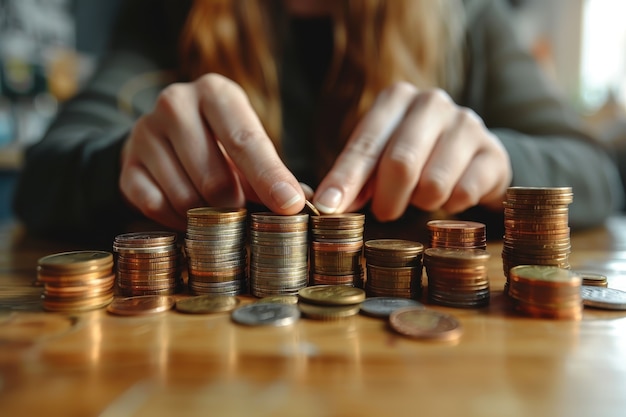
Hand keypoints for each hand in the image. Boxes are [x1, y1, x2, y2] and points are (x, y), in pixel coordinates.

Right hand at [119, 73, 304, 229]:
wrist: (160, 136)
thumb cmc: (217, 141)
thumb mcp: (245, 143)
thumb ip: (271, 171)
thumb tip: (301, 202)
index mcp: (214, 93)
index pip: (246, 140)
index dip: (270, 177)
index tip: (291, 206)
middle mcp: (175, 104)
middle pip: (215, 178)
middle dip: (235, 207)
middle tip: (243, 214)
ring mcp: (145, 133)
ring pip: (185, 198)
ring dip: (206, 217)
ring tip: (215, 212)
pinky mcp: (126, 165)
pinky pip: (157, 208)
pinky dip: (178, 221)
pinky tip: (187, 214)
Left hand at [313, 82, 511, 220]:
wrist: (473, 156)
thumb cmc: (413, 157)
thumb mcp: (378, 160)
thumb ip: (355, 178)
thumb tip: (329, 204)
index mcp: (396, 99)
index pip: (365, 145)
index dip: (345, 179)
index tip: (328, 207)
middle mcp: (431, 103)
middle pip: (400, 163)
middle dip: (387, 199)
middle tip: (384, 213)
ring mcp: (467, 123)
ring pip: (433, 184)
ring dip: (421, 202)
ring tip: (422, 196)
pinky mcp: (493, 152)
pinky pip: (464, 194)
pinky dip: (451, 205)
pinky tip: (451, 195)